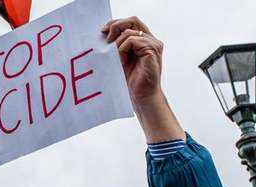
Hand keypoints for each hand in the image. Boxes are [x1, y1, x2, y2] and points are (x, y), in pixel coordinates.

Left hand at [103, 16, 184, 142]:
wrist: (140, 97)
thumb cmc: (130, 81)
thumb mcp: (120, 59)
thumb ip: (116, 45)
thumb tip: (103, 33)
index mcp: (144, 40)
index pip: (131, 22)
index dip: (116, 23)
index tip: (102, 32)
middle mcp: (151, 40)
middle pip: (133, 20)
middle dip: (116, 26)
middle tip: (105, 37)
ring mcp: (153, 44)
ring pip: (130, 31)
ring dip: (117, 43)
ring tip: (116, 58)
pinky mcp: (152, 50)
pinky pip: (132, 40)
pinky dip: (122, 48)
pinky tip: (121, 60)